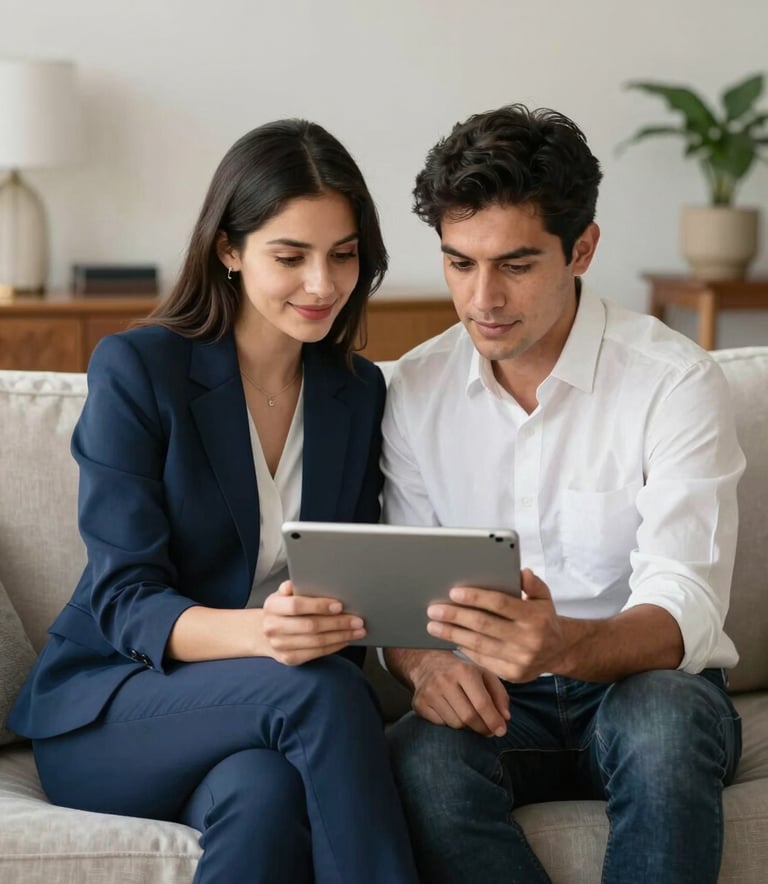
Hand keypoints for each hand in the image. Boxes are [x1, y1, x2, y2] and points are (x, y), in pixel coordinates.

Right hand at [262, 581, 365, 664]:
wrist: (265, 632)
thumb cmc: (282, 609)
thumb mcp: (283, 594)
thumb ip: (293, 587)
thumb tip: (297, 582)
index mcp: (272, 606)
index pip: (296, 605)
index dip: (319, 606)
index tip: (339, 605)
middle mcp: (273, 627)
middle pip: (310, 626)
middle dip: (338, 623)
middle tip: (357, 620)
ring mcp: (280, 645)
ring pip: (316, 642)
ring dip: (341, 636)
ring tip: (358, 631)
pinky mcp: (289, 658)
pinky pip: (316, 653)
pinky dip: (334, 646)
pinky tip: (346, 639)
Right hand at [405, 649, 509, 736]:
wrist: (428, 663)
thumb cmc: (462, 672)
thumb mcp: (484, 675)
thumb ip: (499, 695)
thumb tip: (505, 718)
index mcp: (464, 671)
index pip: (482, 703)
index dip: (493, 720)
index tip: (501, 731)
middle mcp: (445, 680)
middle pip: (468, 717)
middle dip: (482, 728)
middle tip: (488, 731)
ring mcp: (430, 692)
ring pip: (455, 724)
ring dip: (466, 727)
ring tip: (470, 718)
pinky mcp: (419, 704)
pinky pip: (441, 725)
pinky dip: (450, 724)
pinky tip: (453, 714)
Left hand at [426, 569, 564, 681]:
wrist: (559, 651)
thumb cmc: (544, 618)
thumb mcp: (544, 597)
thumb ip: (533, 584)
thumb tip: (521, 572)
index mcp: (535, 617)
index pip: (500, 604)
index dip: (476, 598)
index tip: (453, 592)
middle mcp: (528, 640)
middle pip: (484, 625)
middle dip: (456, 616)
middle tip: (434, 609)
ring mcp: (520, 659)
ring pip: (479, 644)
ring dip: (452, 634)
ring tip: (433, 625)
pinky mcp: (512, 674)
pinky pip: (482, 659)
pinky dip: (464, 648)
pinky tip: (450, 639)